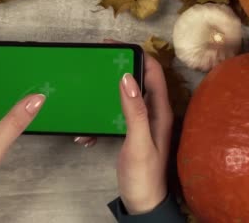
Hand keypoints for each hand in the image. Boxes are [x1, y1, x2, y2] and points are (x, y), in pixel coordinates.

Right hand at [74, 42, 172, 214]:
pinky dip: (101, 118)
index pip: (152, 71)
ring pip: (125, 96)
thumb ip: (134, 110)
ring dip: (107, 92)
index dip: (136, 53)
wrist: (143, 203)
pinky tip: (87, 133)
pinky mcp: (131, 131)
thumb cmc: (144, 177)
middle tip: (98, 59)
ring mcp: (142, 122)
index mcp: (160, 111)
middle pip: (138, 78)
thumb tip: (126, 77)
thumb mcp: (138, 142)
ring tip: (88, 91)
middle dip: (119, 67)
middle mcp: (153, 112)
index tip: (113, 45)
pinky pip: (115, 115)